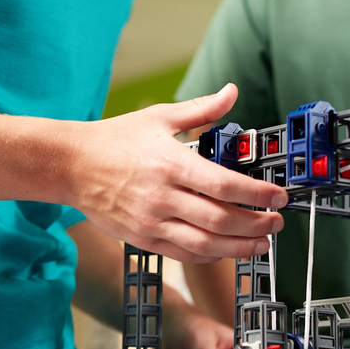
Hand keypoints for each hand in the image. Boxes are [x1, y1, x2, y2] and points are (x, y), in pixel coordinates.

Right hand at [65, 84, 286, 262]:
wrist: (70, 166)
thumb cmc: (114, 140)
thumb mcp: (158, 117)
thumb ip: (201, 109)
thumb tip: (231, 92)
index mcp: (170, 163)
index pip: (225, 185)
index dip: (257, 195)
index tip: (279, 197)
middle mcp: (163, 196)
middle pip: (221, 220)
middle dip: (257, 224)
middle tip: (277, 222)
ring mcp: (152, 222)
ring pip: (206, 245)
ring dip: (240, 247)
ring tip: (262, 243)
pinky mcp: (144, 239)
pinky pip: (185, 255)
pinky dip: (211, 256)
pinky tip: (229, 250)